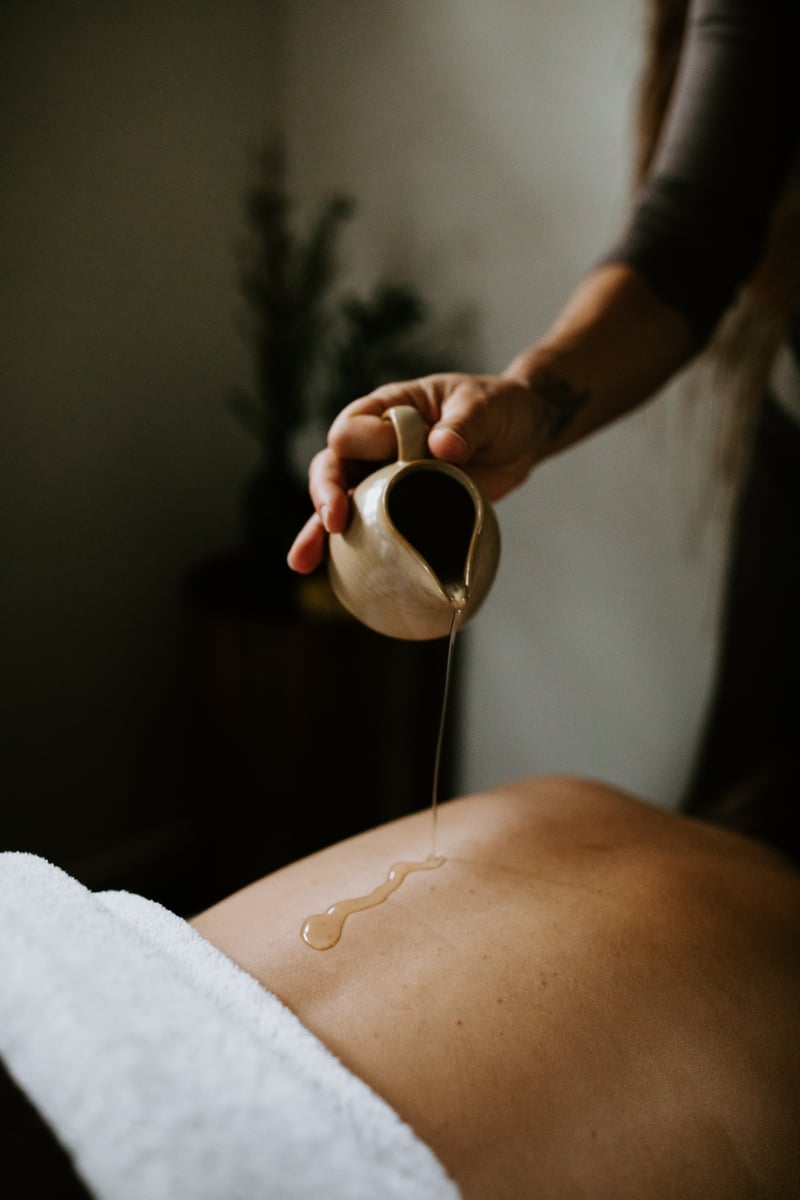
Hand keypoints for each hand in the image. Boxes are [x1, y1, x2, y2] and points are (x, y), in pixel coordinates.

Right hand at [287, 372, 539, 573]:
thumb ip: (464, 424)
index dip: (358, 441)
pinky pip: (369, 532)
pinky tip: (333, 578)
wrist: (521, 436)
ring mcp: (384, 480)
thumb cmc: (499, 409)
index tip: (376, 453)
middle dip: (326, 493)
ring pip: (339, 505)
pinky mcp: (400, 511)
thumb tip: (441, 446)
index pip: (354, 425)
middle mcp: (375, 445)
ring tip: (302, 562)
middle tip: (332, 520)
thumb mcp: (486, 407)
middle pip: (333, 466)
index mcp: (388, 409)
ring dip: (317, 532)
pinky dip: (348, 554)